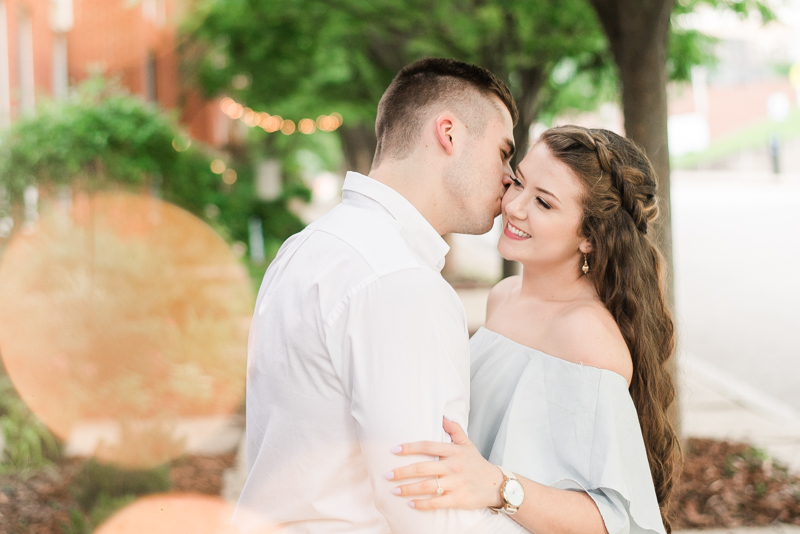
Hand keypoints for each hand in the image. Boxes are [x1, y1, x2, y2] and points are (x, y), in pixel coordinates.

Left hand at [387, 417, 504, 509]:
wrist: (496, 485)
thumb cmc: (477, 464)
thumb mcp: (468, 444)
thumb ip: (454, 429)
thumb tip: (442, 415)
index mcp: (454, 451)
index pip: (427, 446)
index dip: (409, 447)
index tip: (394, 450)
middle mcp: (454, 466)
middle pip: (422, 467)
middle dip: (402, 471)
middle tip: (387, 474)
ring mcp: (456, 483)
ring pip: (427, 486)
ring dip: (408, 488)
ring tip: (393, 490)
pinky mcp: (459, 499)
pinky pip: (436, 502)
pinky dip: (422, 504)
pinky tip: (410, 503)